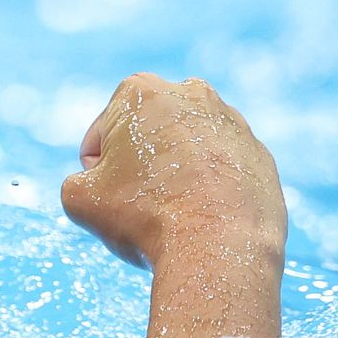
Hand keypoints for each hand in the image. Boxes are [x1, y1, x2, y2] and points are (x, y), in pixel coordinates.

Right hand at [60, 74, 284, 337]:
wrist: (217, 245)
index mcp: (140, 91)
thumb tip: (98, 183)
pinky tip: (202, 217)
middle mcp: (190, 94)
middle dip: (139, 161)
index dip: (96, 168)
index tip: (108, 193)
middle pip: (148, 133)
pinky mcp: (259, 154)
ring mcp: (232, 123)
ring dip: (175, 173)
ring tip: (172, 211)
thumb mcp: (78, 197)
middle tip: (136, 201)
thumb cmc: (142, 214)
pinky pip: (221, 170)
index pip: (102, 133)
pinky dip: (209, 188)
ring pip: (187, 149)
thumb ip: (79, 179)